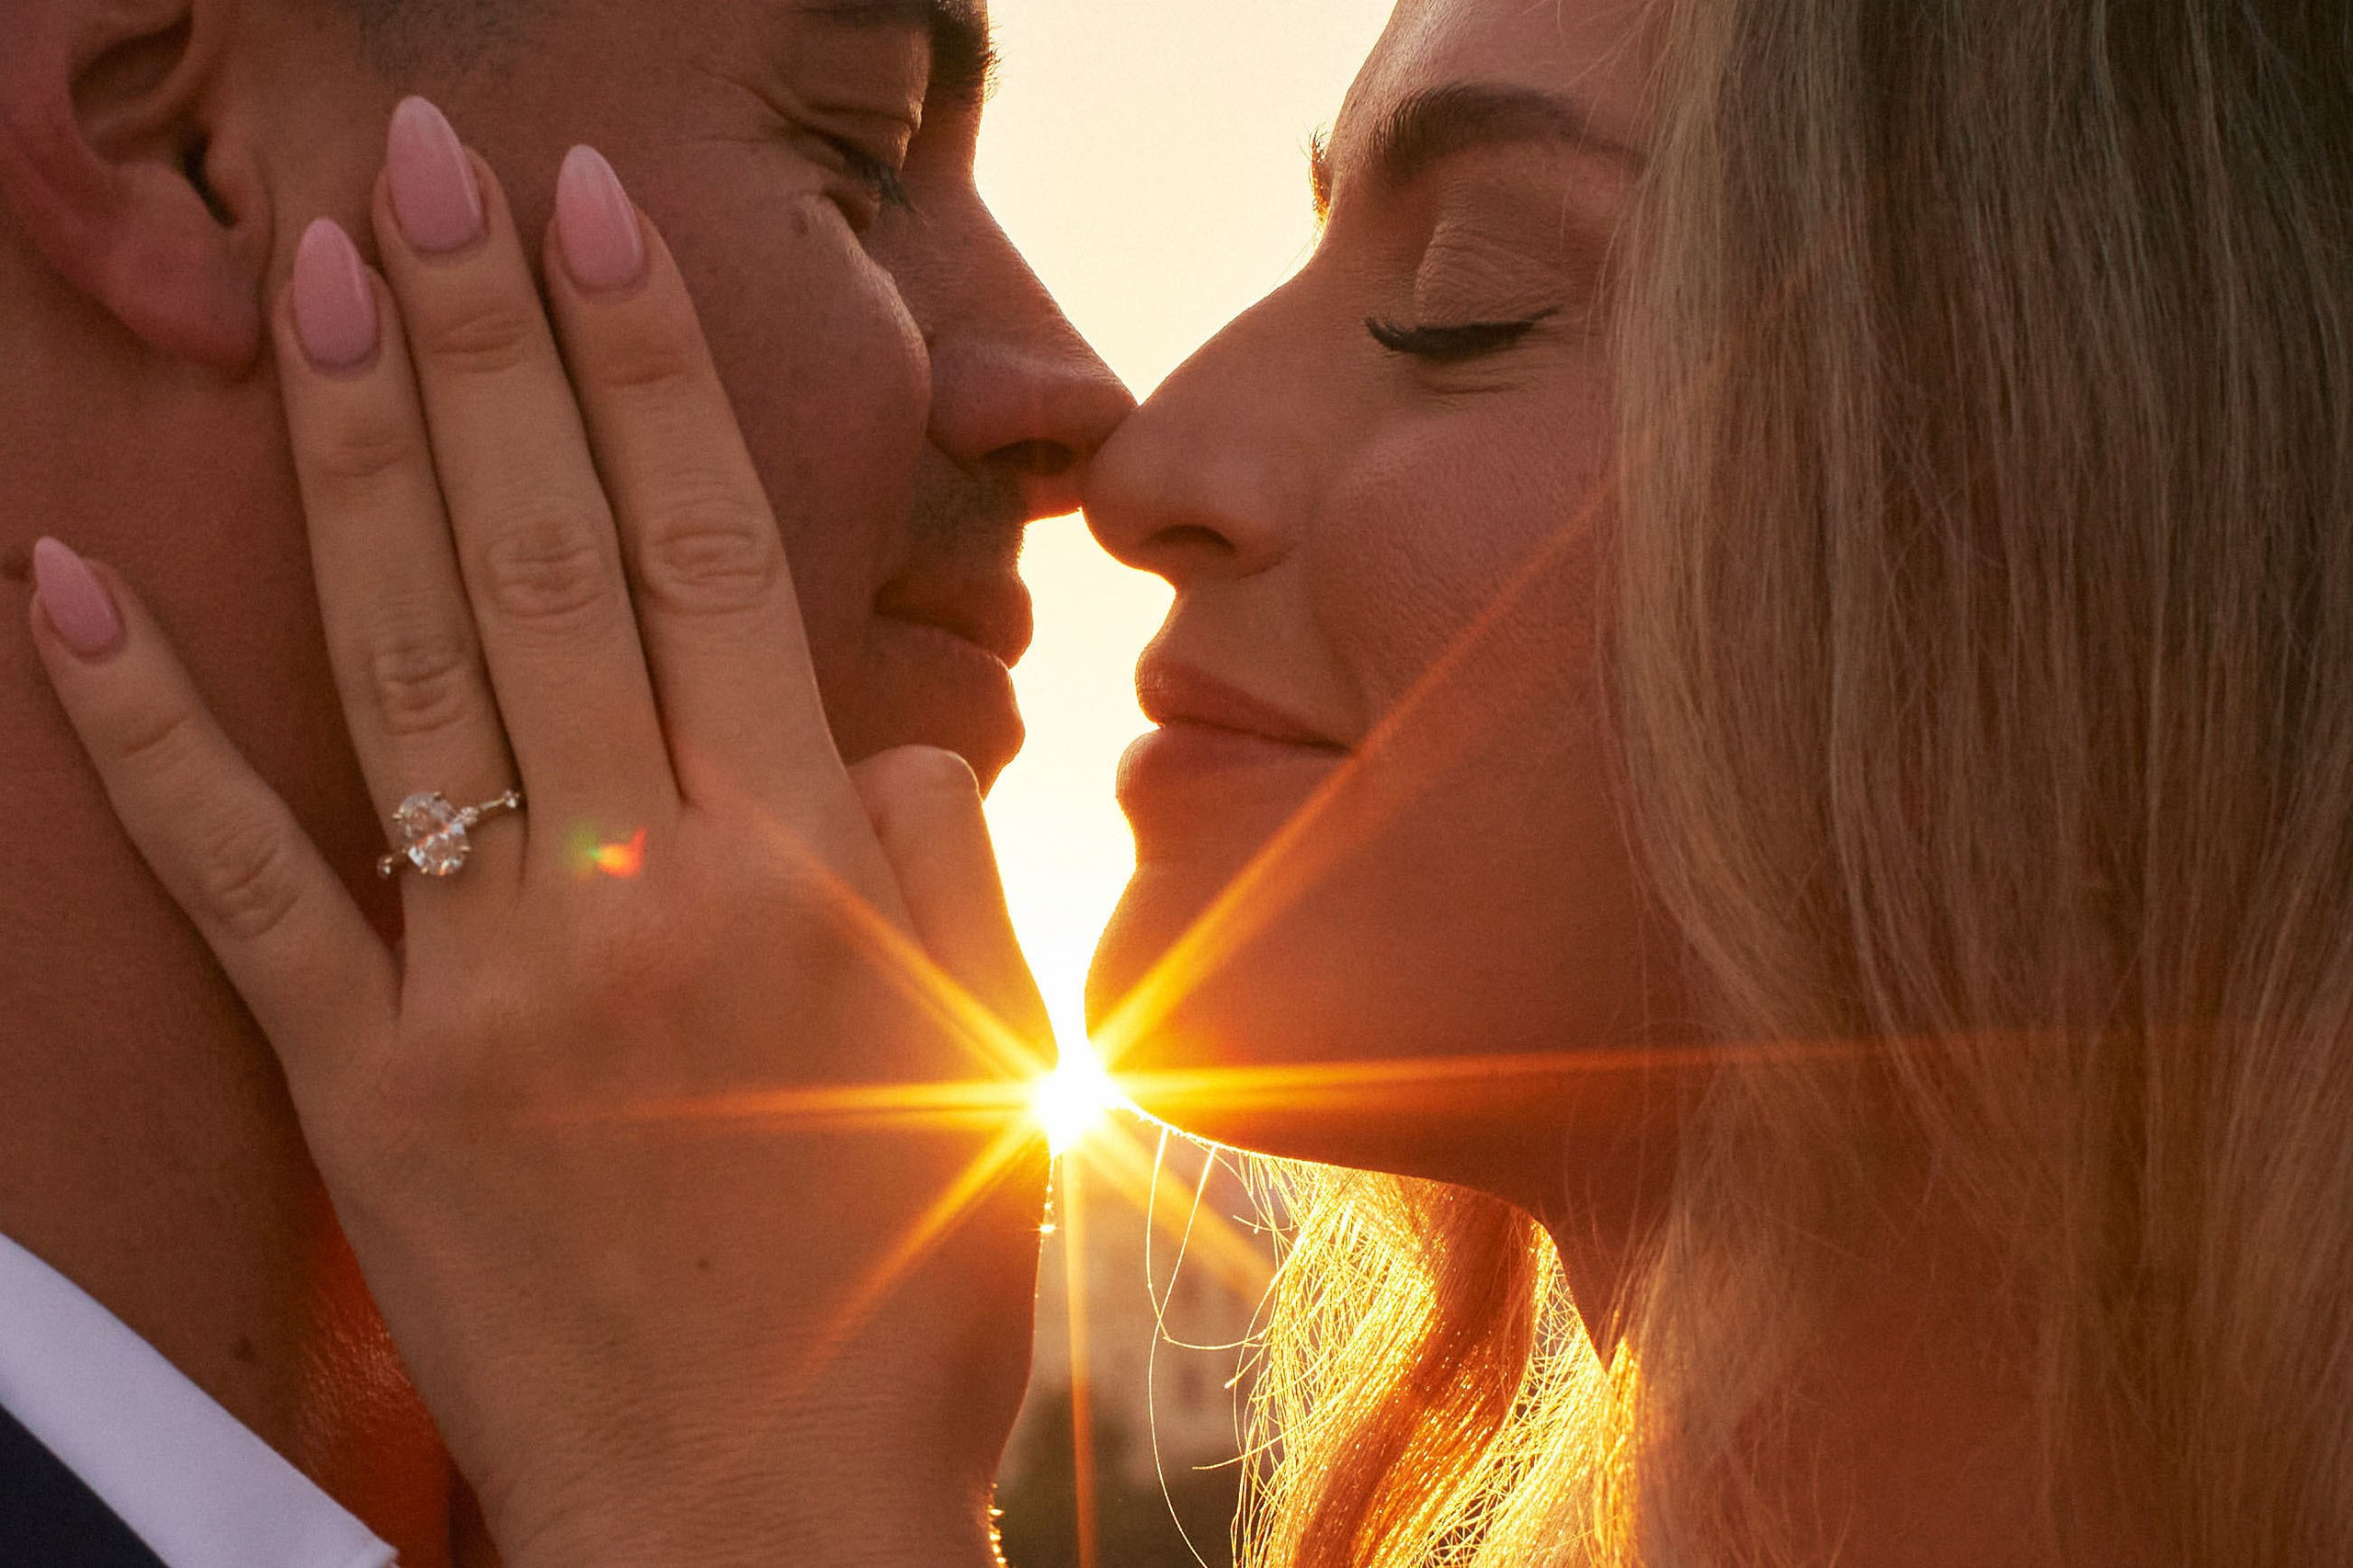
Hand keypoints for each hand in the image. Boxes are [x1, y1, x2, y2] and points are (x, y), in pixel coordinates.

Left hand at [27, 122, 1050, 1567]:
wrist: (760, 1523)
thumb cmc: (907, 1293)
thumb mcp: (995, 1048)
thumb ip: (929, 855)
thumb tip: (854, 730)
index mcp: (804, 873)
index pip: (713, 553)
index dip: (649, 366)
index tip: (592, 216)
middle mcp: (637, 894)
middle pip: (547, 556)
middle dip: (479, 336)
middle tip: (421, 162)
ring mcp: (481, 988)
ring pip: (403, 667)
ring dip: (349, 453)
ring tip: (306, 274)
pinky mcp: (364, 1091)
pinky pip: (239, 885)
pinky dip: (139, 733)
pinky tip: (56, 587)